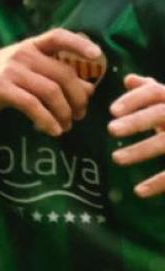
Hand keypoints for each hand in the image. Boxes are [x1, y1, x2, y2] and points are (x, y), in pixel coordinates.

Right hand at [0, 29, 103, 136]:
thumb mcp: (23, 69)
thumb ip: (52, 75)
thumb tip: (89, 89)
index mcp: (30, 46)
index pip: (58, 36)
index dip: (80, 44)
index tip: (98, 57)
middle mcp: (22, 54)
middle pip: (63, 74)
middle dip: (78, 98)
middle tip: (80, 115)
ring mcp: (10, 70)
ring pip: (51, 92)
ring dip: (64, 113)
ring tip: (65, 126)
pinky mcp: (0, 88)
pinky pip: (33, 106)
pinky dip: (47, 121)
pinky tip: (51, 131)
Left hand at [109, 74, 164, 196]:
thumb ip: (152, 91)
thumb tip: (129, 79)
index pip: (155, 92)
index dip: (135, 99)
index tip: (112, 111)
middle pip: (161, 114)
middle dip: (137, 121)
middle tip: (110, 129)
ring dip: (141, 150)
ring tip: (116, 158)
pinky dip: (159, 183)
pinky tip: (139, 191)